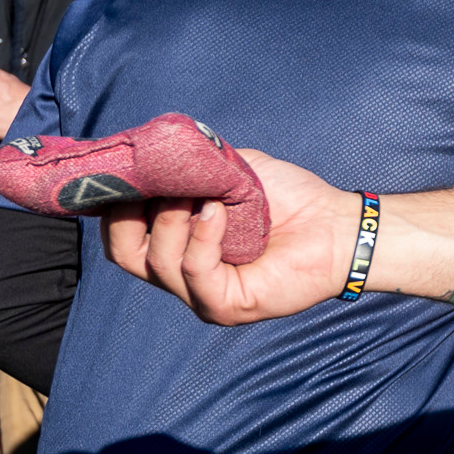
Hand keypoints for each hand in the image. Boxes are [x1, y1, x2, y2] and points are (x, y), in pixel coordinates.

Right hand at [104, 148, 356, 325]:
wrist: (339, 225)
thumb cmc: (291, 198)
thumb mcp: (230, 172)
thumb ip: (191, 164)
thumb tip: (150, 148)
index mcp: (179, 246)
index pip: (122, 235)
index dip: (114, 204)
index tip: (119, 172)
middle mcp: (183, 275)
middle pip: (123, 254)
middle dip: (128, 215)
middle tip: (149, 184)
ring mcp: (201, 295)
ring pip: (156, 261)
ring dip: (172, 219)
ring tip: (201, 194)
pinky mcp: (224, 305)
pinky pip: (194, 271)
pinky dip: (202, 236)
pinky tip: (218, 212)